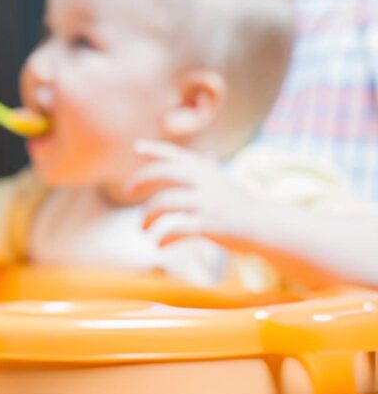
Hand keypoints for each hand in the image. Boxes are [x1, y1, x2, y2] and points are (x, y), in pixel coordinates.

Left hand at [126, 139, 264, 252]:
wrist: (266, 227)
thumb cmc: (241, 206)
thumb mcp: (226, 183)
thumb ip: (211, 171)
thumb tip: (207, 155)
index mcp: (207, 171)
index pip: (177, 154)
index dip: (155, 149)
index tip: (136, 147)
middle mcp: (205, 183)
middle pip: (163, 172)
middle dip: (140, 180)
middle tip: (127, 191)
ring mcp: (207, 204)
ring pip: (163, 203)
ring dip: (147, 217)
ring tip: (142, 229)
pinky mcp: (209, 226)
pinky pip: (175, 231)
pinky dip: (162, 240)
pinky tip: (158, 246)